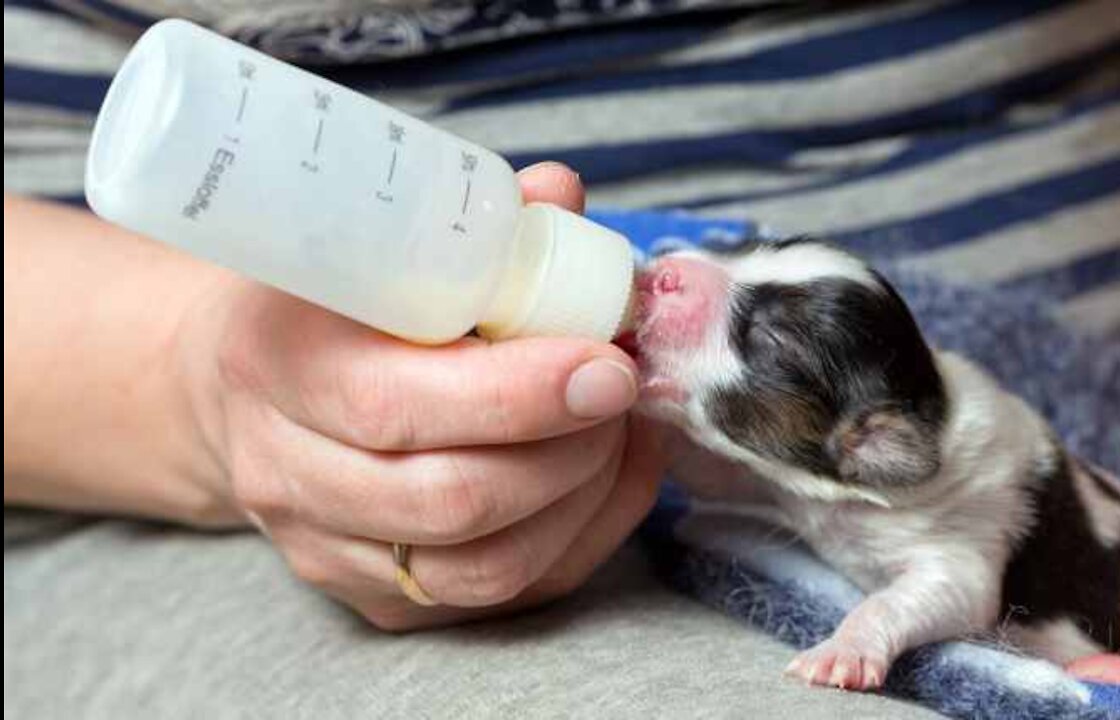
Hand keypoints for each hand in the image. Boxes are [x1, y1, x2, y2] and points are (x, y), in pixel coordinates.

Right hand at [180, 163, 666, 629]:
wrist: (237, 388)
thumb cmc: (324, 301)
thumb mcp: (369, 240)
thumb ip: (470, 223)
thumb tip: (562, 196)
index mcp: (277, 363)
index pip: (396, 408)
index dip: (519, 395)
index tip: (606, 364)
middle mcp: (288, 474)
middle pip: (449, 503)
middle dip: (569, 451)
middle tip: (621, 391)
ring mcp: (327, 550)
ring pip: (483, 569)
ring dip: (583, 500)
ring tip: (618, 431)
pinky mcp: (374, 602)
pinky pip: (501, 597)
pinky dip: (581, 536)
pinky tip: (610, 476)